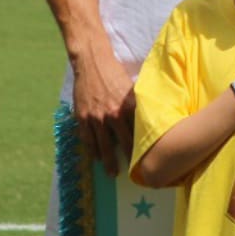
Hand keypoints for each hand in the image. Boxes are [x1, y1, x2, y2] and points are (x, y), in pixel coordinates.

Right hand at [72, 43, 138, 173]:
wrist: (92, 62)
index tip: (149, 159)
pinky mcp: (82, 116)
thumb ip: (138, 104)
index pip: (139, 132)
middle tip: (133, 174)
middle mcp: (113, 114)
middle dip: (128, 159)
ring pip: (102, 145)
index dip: (144, 147)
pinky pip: (87, 138)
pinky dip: (91, 149)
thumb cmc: (115, 73)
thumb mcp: (132, 87)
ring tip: (111, 172)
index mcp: (129, 107)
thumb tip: (152, 118)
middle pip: (123, 143)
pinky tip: (95, 157)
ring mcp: (96, 117)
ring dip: (107, 161)